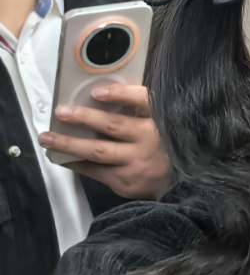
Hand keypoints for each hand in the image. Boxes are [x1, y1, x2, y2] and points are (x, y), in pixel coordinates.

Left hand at [37, 84, 172, 198]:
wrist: (177, 182)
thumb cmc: (163, 145)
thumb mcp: (162, 124)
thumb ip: (141, 111)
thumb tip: (101, 96)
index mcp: (160, 119)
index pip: (143, 101)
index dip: (120, 94)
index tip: (97, 92)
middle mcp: (149, 139)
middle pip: (113, 125)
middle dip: (85, 117)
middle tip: (62, 112)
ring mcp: (135, 160)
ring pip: (97, 150)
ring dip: (69, 143)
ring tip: (47, 137)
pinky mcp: (124, 179)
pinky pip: (94, 170)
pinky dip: (75, 163)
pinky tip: (60, 157)